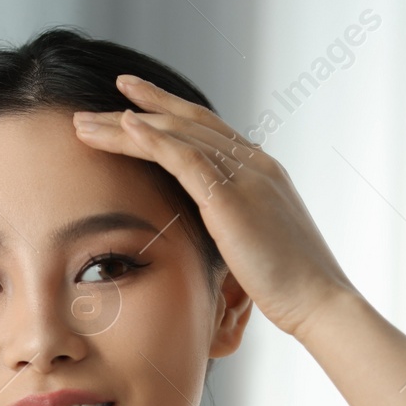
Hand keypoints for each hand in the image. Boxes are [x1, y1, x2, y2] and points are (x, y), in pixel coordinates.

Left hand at [72, 73, 359, 338]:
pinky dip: (152, 140)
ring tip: (85, 123)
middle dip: (138, 109)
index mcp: (262, 173)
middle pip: (187, 124)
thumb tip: (214, 242)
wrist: (321, 303)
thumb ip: (236, 230)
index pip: (208, 131)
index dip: (168, 113)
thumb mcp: (260, 247)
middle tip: (97, 103)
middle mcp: (255, 164)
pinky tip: (124, 128)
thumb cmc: (293, 289)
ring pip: (177, 136)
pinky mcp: (232, 198)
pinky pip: (185, 158)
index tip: (133, 104)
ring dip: (126, 126)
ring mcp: (246, 176)